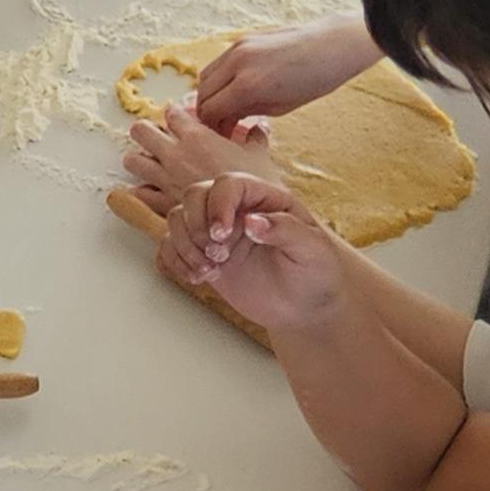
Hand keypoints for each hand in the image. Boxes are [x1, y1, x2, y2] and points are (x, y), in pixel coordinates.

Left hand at [123, 103, 280, 216]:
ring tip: (152, 166)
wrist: (242, 223)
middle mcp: (175, 154)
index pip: (173, 114)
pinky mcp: (160, 202)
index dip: (173, 115)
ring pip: (132, 160)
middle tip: (157, 140)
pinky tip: (154, 192)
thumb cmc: (253, 189)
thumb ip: (256, 139)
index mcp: (198, 137)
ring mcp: (164, 178)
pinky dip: (143, 192)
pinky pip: (139, 192)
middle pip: (140, 130)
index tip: (178, 119)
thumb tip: (260, 126)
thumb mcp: (260, 158)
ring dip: (139, 161)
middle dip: (145, 133)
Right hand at [158, 174, 343, 329]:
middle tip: (217, 254)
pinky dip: (176, 262)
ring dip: (185, 246)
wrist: (307, 306)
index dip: (218, 205)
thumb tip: (252, 220)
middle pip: (195, 195)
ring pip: (178, 219)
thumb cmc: (317, 272)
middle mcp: (236, 211)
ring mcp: (217, 233)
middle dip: (196, 225)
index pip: (229, 185)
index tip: (220, 235)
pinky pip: (172, 247)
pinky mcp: (204, 255)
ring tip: (209, 270)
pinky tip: (198, 278)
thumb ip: (286, 229)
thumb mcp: (313, 249)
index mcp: (264, 200)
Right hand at [196, 19, 379, 132]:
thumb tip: (226, 117)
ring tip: (227, 104)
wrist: (335, 44)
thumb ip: (247, 111)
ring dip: (211, 92)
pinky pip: (221, 61)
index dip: (212, 125)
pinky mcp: (244, 38)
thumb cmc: (317, 78)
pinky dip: (221, 76)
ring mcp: (239, 46)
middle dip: (207, 110)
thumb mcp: (281, 106)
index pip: (210, 109)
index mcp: (249, 85)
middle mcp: (238, 62)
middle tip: (221, 122)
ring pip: (206, 74)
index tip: (221, 133)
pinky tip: (236, 86)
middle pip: (202, 92)